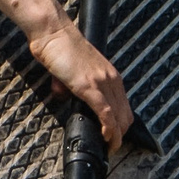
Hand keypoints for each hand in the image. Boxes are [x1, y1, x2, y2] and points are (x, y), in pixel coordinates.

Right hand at [29, 19, 131, 150]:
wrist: (52, 32)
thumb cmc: (59, 46)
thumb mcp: (71, 70)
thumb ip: (73, 84)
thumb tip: (65, 94)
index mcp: (109, 74)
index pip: (124, 106)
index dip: (121, 124)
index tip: (114, 136)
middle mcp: (111, 79)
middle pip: (126, 114)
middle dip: (121, 134)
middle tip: (111, 146)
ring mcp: (102, 82)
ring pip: (119, 117)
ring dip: (116, 136)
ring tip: (109, 147)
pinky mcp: (89, 86)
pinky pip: (105, 113)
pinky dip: (109, 129)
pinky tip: (106, 138)